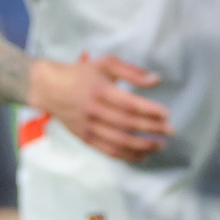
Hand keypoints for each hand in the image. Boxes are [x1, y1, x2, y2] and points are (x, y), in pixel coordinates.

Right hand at [29, 53, 170, 161]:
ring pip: (119, 141)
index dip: (149, 111)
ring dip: (143, 146)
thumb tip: (155, 80)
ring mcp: (88, 126)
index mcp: (99, 89)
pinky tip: (143, 155)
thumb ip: (131, 71)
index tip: (167, 115)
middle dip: (152, 129)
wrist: (49, 88)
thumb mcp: (104, 64)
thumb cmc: (81, 73)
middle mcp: (93, 110)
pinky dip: (128, 155)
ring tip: (160, 145)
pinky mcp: (85, 138)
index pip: (128, 104)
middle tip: (170, 131)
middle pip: (127, 124)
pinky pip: (109, 151)